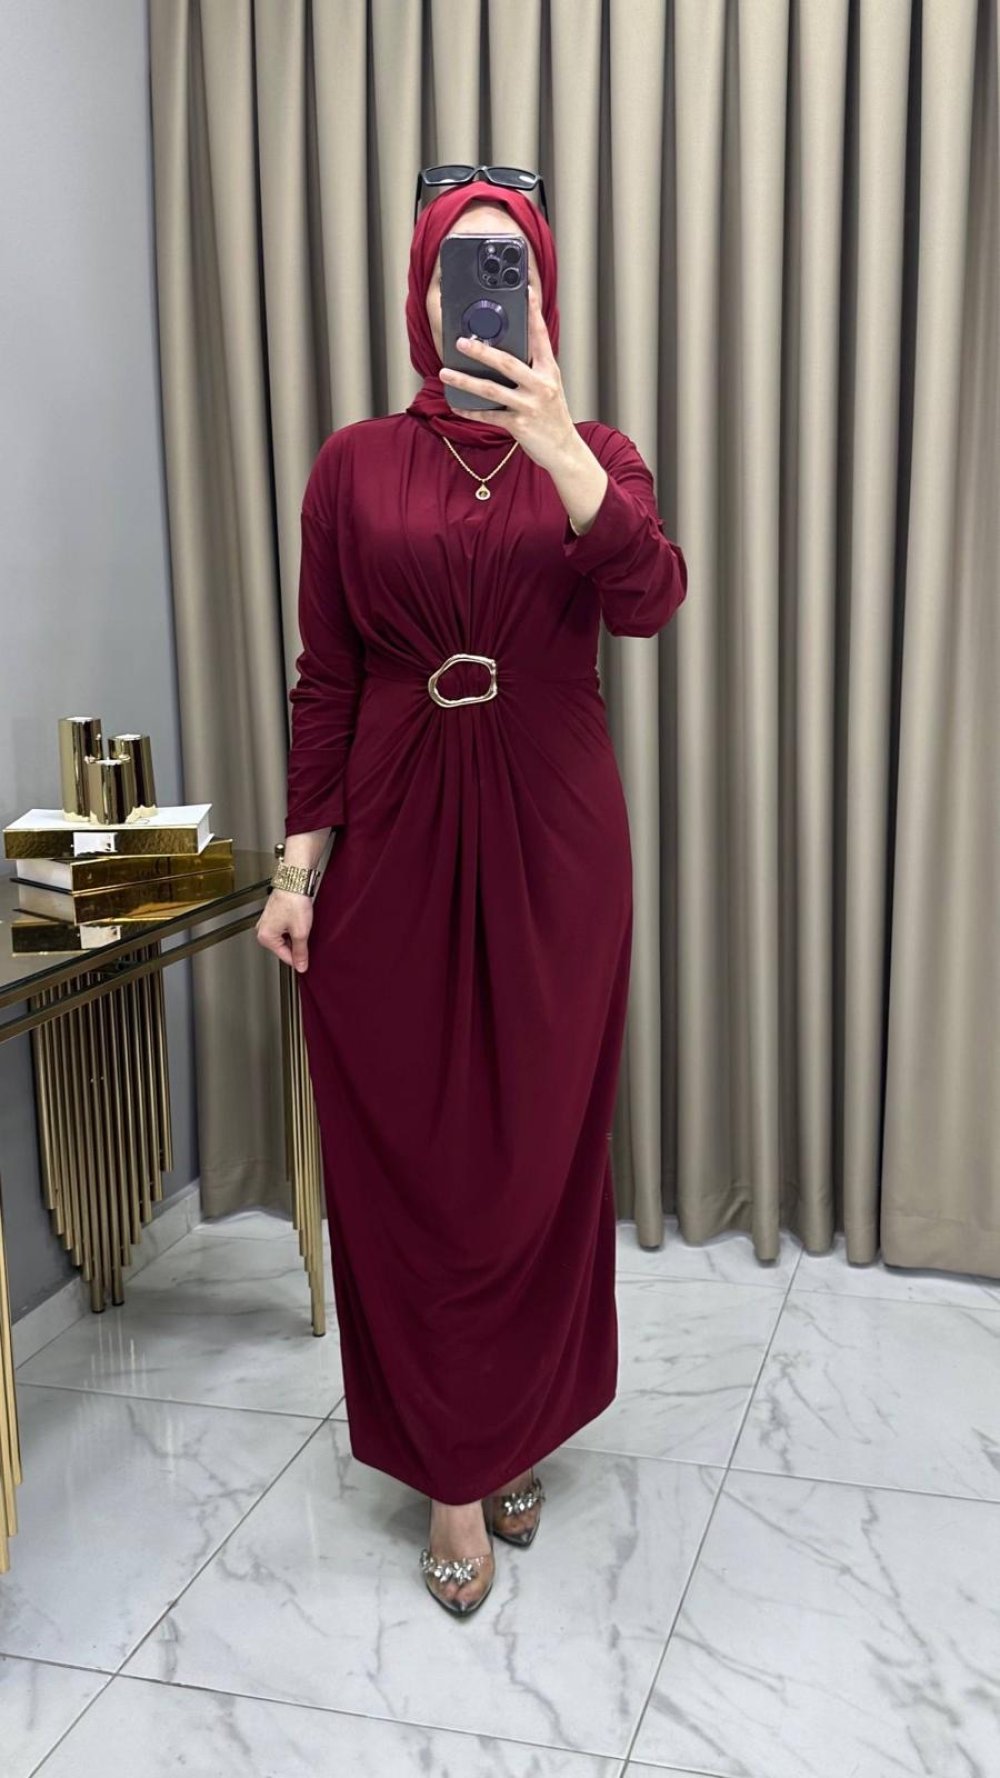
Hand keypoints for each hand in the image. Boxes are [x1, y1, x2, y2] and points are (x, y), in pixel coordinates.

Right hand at [255, 888, 312, 972]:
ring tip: (302, 924)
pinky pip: (285, 928)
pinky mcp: (274, 915)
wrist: (294, 881)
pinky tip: (300, 920)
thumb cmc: (293, 901)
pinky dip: (293, 927)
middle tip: (306, 934)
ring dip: (296, 935)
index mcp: (265, 937)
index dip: (299, 959)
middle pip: (284, 947)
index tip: (307, 961)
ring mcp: (268, 922)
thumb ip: (300, 952)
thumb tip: (301, 965)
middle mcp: (263, 930)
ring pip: (285, 938)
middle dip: (297, 945)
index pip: (285, 957)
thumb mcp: (300, 932)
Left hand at [439, 283, 577, 475]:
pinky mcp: (519, 426)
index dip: (533, 311)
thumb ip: (530, 368)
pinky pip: (488, 415)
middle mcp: (541, 385)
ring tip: (445, 372)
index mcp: (549, 370)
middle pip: (507, 363)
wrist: (564, 450)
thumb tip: (501, 352)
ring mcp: (529, 406)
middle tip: (461, 341)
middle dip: (481, 351)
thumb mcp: (548, 386)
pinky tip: (455, 404)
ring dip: (464, 380)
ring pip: (491, 390)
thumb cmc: (552, 415)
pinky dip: (469, 410)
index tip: (525, 289)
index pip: (540, 335)